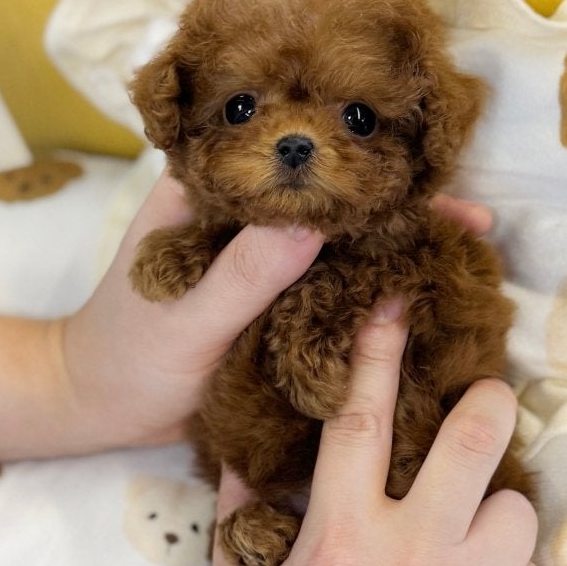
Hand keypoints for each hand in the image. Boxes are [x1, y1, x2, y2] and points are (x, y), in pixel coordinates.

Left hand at [0, 168, 493, 475]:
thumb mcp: (183, 318)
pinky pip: (331, 283)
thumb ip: (241, 275)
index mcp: (208, 192)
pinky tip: (423, 291)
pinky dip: (375, 284)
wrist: (95, 406)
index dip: (358, 159)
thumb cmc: (125, 355)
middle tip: (471, 215)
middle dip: (398, 200)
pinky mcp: (272, 299)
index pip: (292, 159)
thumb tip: (310, 225)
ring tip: (467, 248)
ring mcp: (259, 257)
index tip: (420, 169)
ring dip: (396, 242)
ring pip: (339, 238)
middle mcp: (242, 214)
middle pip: (330, 194)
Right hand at [210, 297, 548, 565]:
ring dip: (499, 514)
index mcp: (337, 540)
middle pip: (477, 437)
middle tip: (485, 402)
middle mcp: (412, 558)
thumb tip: (242, 459)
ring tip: (473, 543)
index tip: (401, 299)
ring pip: (519, 511)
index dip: (383, 350)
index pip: (365, 419)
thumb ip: (242, 527)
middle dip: (487, 403)